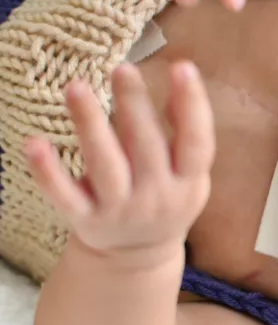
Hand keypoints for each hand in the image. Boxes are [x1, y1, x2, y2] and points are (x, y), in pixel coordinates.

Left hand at [26, 62, 214, 263]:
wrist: (138, 257)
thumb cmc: (165, 198)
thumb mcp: (188, 173)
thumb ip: (185, 130)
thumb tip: (184, 77)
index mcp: (188, 182)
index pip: (197, 142)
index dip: (193, 105)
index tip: (184, 67)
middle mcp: (157, 197)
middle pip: (146, 147)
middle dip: (134, 106)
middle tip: (123, 68)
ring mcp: (120, 210)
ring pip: (105, 165)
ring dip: (90, 125)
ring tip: (76, 87)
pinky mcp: (86, 220)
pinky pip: (64, 195)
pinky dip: (48, 172)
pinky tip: (33, 143)